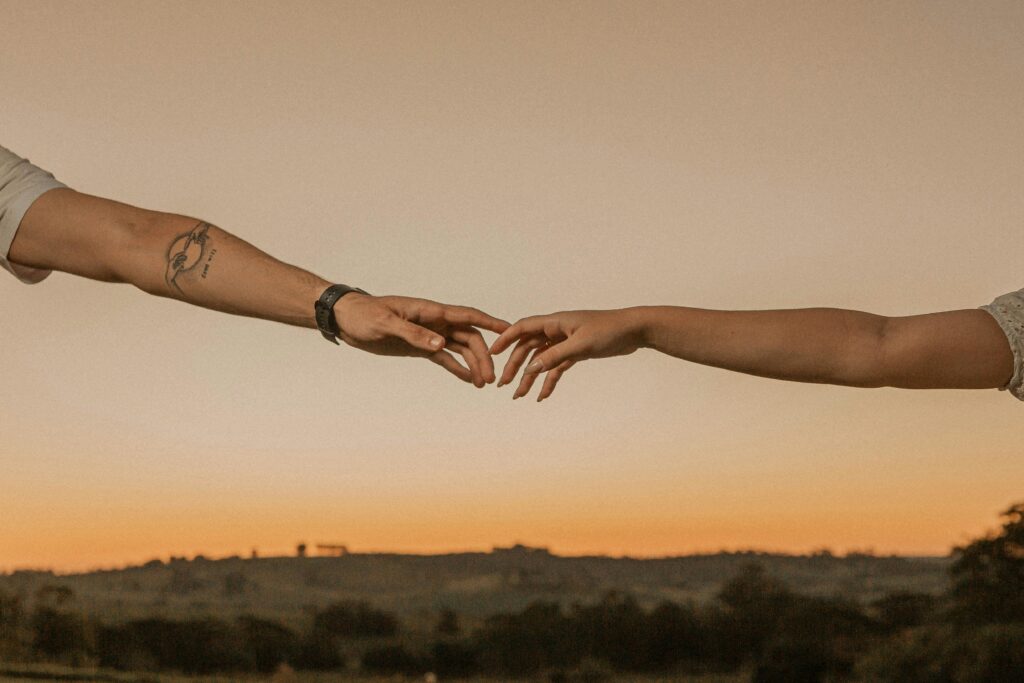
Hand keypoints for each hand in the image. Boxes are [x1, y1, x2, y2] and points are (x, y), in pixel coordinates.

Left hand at [333, 294, 508, 386]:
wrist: (346, 319)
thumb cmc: (364, 314)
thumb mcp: (386, 324)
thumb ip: (414, 334)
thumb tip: (441, 345)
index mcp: (430, 311)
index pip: (467, 316)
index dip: (490, 322)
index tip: (510, 330)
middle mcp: (434, 322)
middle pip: (468, 337)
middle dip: (484, 356)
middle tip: (491, 378)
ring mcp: (429, 335)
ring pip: (460, 349)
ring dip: (473, 364)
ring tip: (483, 384)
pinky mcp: (420, 347)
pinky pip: (445, 358)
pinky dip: (458, 368)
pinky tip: (470, 380)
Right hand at [489, 308, 648, 400]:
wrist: (634, 330)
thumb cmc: (609, 330)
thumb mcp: (580, 345)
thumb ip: (554, 356)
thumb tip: (530, 368)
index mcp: (555, 322)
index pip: (522, 328)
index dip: (505, 340)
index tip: (492, 353)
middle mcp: (556, 330)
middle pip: (528, 347)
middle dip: (515, 366)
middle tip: (503, 384)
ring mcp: (565, 341)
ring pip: (541, 360)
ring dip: (530, 377)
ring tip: (520, 395)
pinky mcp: (575, 352)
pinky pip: (556, 367)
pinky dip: (549, 381)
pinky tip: (543, 396)